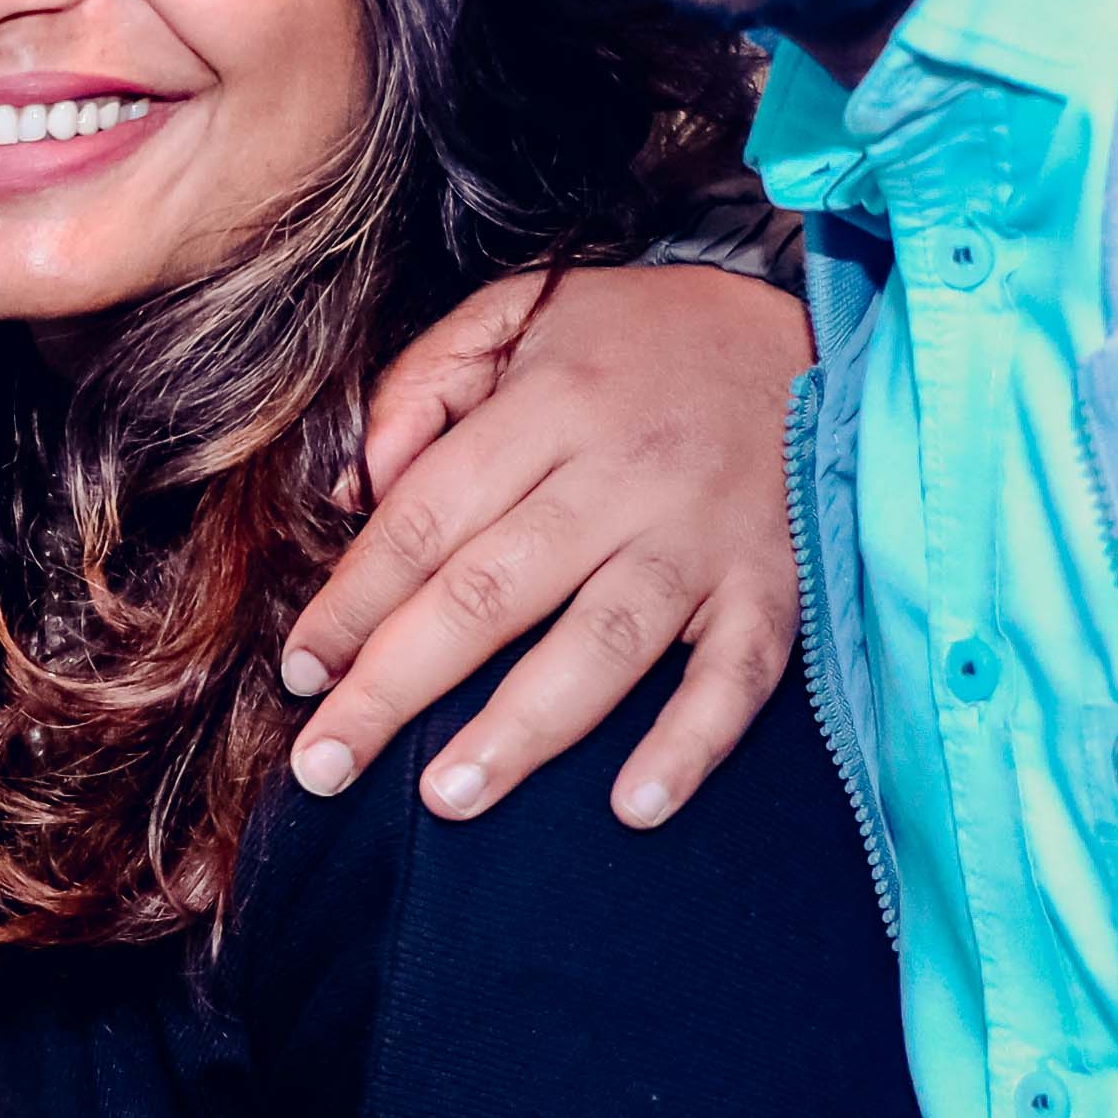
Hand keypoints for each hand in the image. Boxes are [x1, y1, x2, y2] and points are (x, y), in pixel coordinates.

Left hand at [282, 264, 809, 824]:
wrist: (815, 337)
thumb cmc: (643, 341)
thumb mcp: (524, 311)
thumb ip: (426, 382)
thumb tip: (354, 491)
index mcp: (552, 403)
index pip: (428, 517)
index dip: (356, 601)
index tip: (302, 671)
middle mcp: (624, 474)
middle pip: (492, 591)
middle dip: (398, 684)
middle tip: (326, 763)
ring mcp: (704, 536)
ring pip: (603, 643)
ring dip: (523, 728)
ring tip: (448, 797)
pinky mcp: (775, 586)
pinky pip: (737, 677)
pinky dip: (691, 744)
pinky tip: (634, 806)